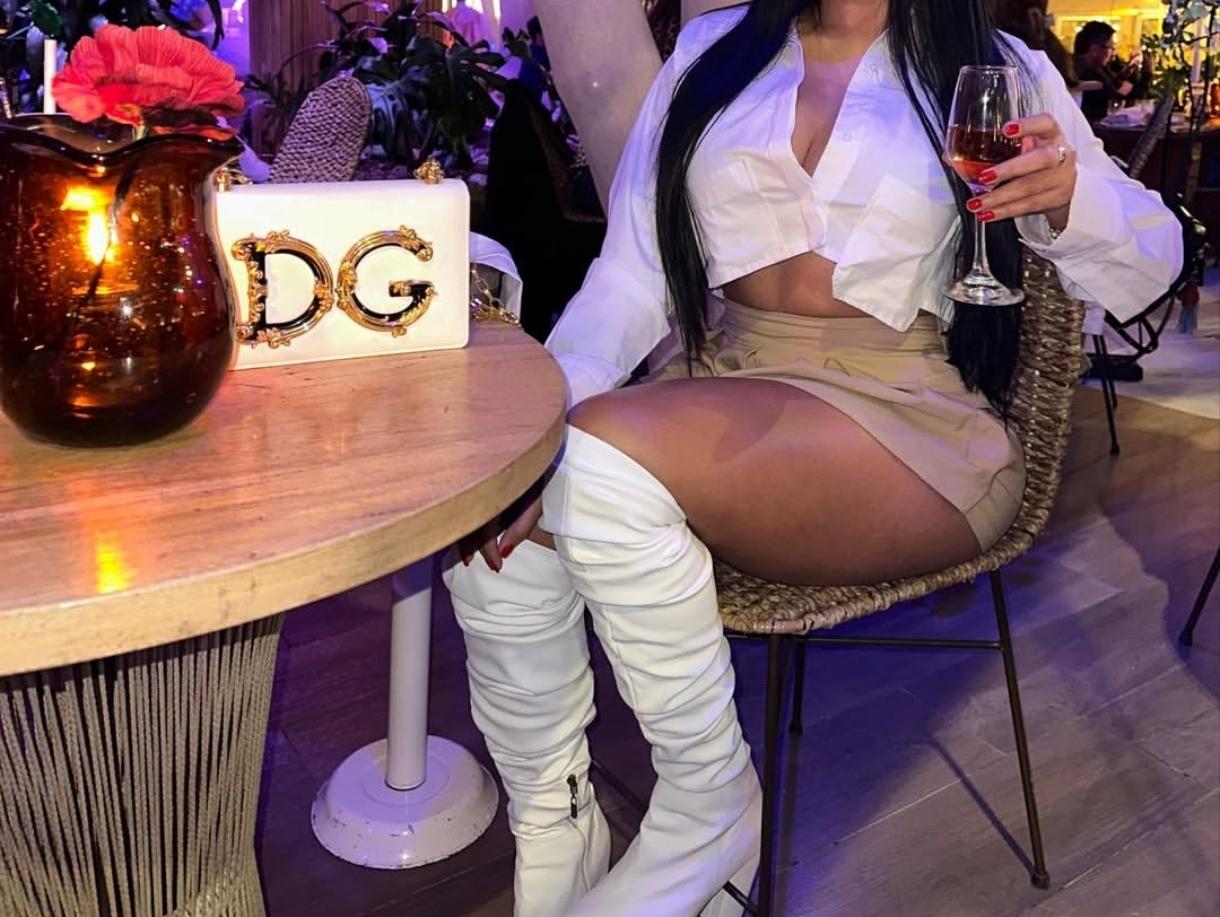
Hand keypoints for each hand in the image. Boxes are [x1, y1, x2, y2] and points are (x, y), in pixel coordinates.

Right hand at [456, 476, 546, 572]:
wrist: (524, 447)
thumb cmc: (532, 474)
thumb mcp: (534, 503)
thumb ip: (520, 529)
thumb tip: (504, 552)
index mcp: (491, 495)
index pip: (483, 531)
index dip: (488, 552)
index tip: (497, 567)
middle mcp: (474, 489)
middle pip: (465, 524)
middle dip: (468, 547)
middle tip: (470, 563)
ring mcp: (469, 484)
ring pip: (458, 515)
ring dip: (461, 536)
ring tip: (467, 554)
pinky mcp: (467, 480)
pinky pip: (460, 505)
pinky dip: (460, 520)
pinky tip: (463, 529)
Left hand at [967, 115, 1076, 232]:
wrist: (1063, 185)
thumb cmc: (1034, 162)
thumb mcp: (1021, 151)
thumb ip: (992, 150)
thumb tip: (949, 157)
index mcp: (1051, 135)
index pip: (1046, 123)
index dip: (1028, 125)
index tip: (1006, 129)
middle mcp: (1060, 153)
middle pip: (1039, 159)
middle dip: (1009, 169)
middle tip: (984, 177)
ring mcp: (1061, 177)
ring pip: (1030, 188)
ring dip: (999, 197)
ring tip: (976, 203)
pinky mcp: (1057, 198)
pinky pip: (1028, 205)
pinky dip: (1005, 211)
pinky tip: (988, 214)